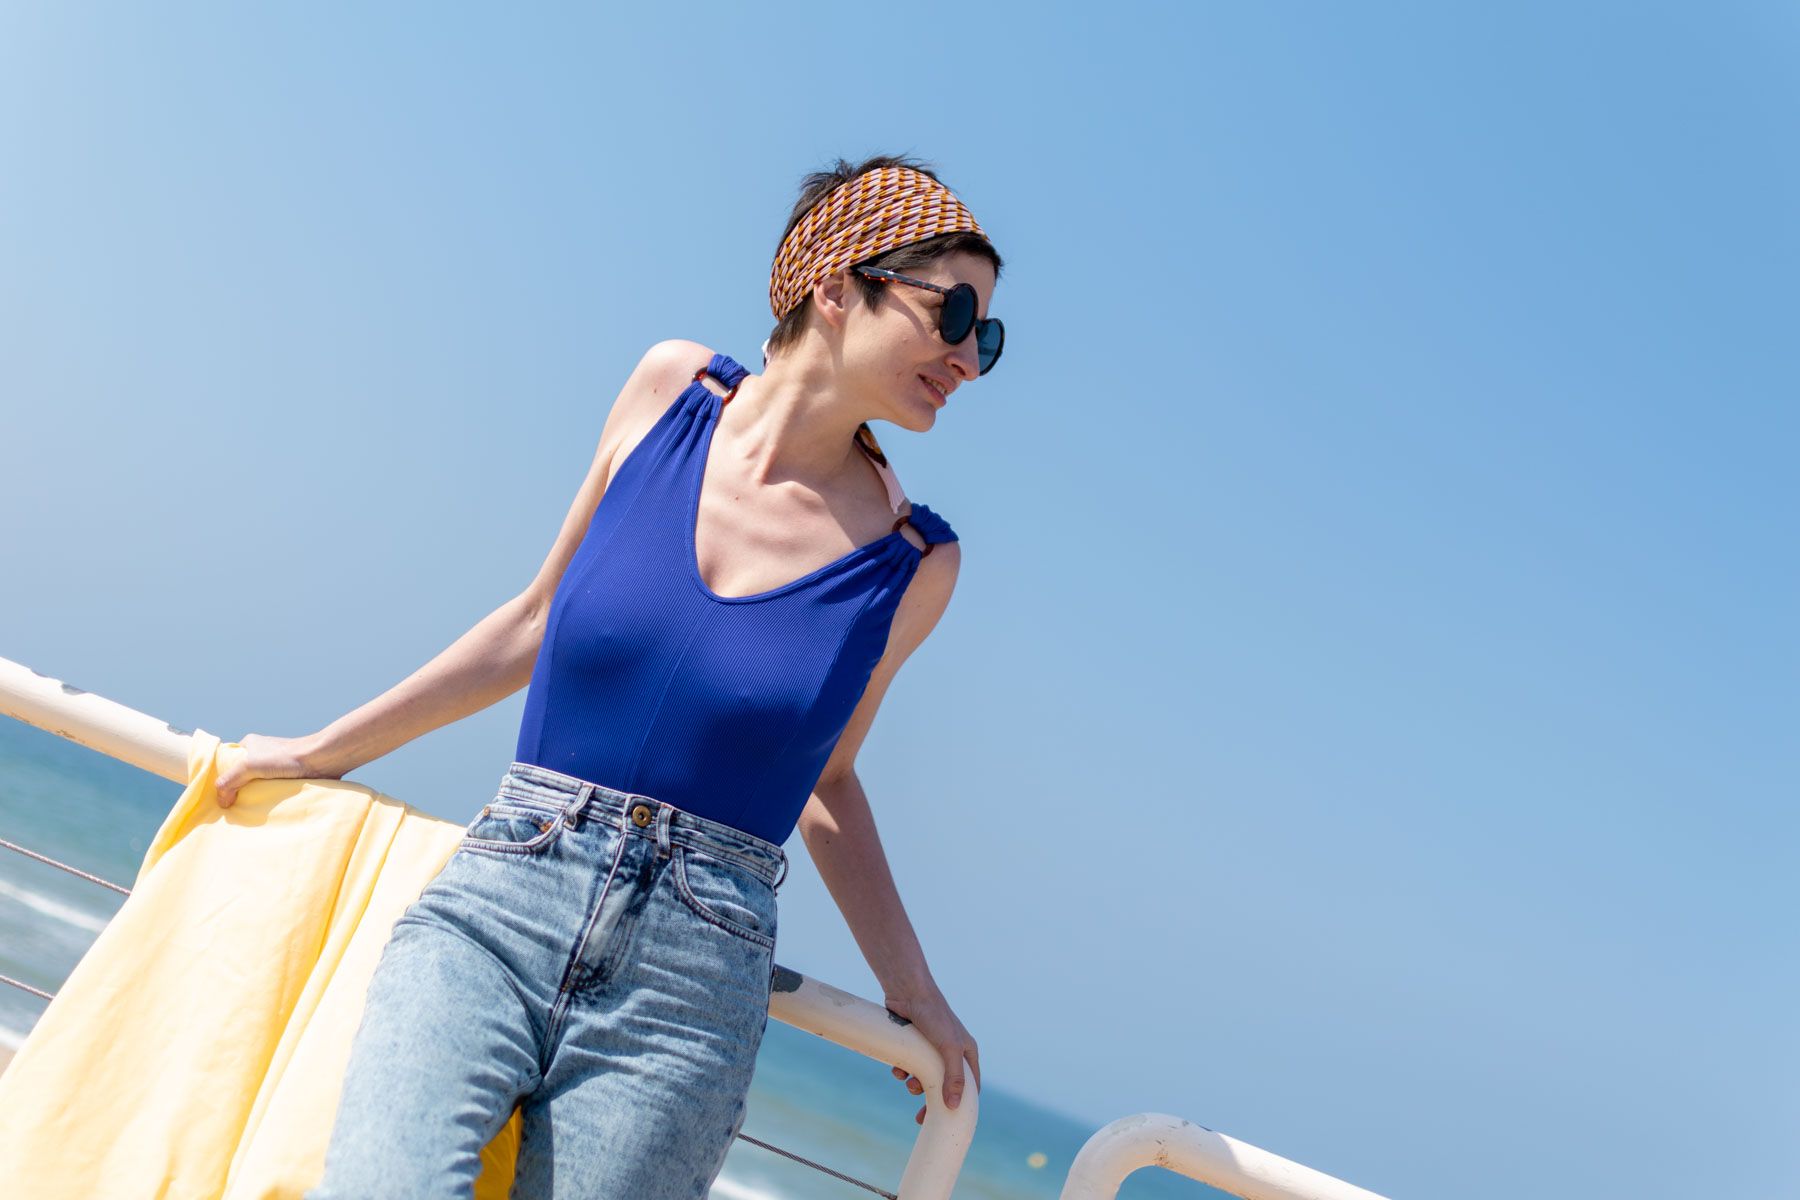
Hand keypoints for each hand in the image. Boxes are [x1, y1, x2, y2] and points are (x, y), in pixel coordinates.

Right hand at [214, 733, 332, 807]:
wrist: (322, 760)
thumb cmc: (286, 757)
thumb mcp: (250, 765)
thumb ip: (230, 781)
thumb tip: (221, 801)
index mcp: (249, 745)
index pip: (227, 764)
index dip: (221, 779)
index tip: (216, 797)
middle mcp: (261, 754)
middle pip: (241, 776)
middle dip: (236, 791)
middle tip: (229, 809)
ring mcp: (274, 766)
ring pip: (256, 785)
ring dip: (252, 797)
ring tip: (244, 812)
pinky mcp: (287, 777)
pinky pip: (270, 790)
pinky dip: (266, 799)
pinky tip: (262, 810)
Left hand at [884, 987, 979, 1125]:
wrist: (908, 992)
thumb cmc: (934, 1016)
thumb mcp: (949, 1049)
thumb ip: (953, 1078)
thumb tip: (955, 1106)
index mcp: (967, 1052)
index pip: (971, 1086)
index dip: (962, 1104)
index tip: (950, 1121)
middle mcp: (951, 1052)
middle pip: (944, 1086)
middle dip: (932, 1101)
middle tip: (920, 1118)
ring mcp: (930, 1050)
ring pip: (924, 1078)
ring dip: (914, 1085)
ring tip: (908, 1083)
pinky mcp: (912, 1046)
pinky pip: (908, 1067)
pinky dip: (902, 1072)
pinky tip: (897, 1068)